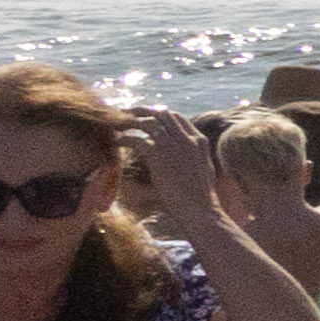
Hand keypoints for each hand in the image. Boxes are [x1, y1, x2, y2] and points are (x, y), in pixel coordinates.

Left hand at [127, 106, 227, 223]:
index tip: (147, 118)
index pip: (177, 118)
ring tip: (117, 125)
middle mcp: (186, 138)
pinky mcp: (158, 155)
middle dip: (143, 112)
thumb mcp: (203, 169)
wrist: (199, 208)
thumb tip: (181, 153)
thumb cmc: (201, 196)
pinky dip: (124, 140)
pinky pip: (136, 140)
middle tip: (127, 114)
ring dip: (130, 122)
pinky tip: (116, 143)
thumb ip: (193, 155)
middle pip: (162, 114)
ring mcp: (172, 145)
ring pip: (148, 123)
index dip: (160, 116)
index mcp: (199, 140)